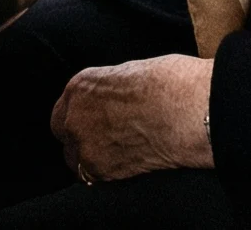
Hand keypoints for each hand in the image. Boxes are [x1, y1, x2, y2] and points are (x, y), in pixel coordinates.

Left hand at [51, 55, 214, 182]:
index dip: (80, 117)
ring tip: (118, 156)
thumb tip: (118, 100)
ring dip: (91, 158)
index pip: (66, 107)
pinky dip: (103, 175)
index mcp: (82, 85)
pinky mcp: (100, 168)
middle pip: (64, 133)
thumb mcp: (132, 74)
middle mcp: (75, 114)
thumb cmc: (171, 85)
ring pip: (75, 159)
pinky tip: (123, 168)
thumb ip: (113, 90)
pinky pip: (91, 177)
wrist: (186, 111)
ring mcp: (84, 143)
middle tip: (104, 140)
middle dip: (80, 137)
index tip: (93, 123)